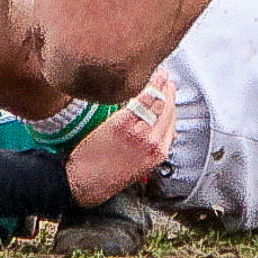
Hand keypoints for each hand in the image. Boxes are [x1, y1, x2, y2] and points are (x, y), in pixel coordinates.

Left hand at [65, 70, 176, 207]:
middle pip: (168, 110)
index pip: (172, 122)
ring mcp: (139, 133)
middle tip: (167, 80)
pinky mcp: (122, 125)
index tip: (170, 93)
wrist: (84, 182)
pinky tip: (147, 79)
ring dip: (160, 85)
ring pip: (157, 103)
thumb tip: (163, 134)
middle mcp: (153, 143)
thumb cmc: (108, 175)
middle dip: (169, 92)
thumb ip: (152, 148)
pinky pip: (140, 101)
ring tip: (160, 75)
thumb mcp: (139, 166)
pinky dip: (147, 87)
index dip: (172, 105)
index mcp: (158, 154)